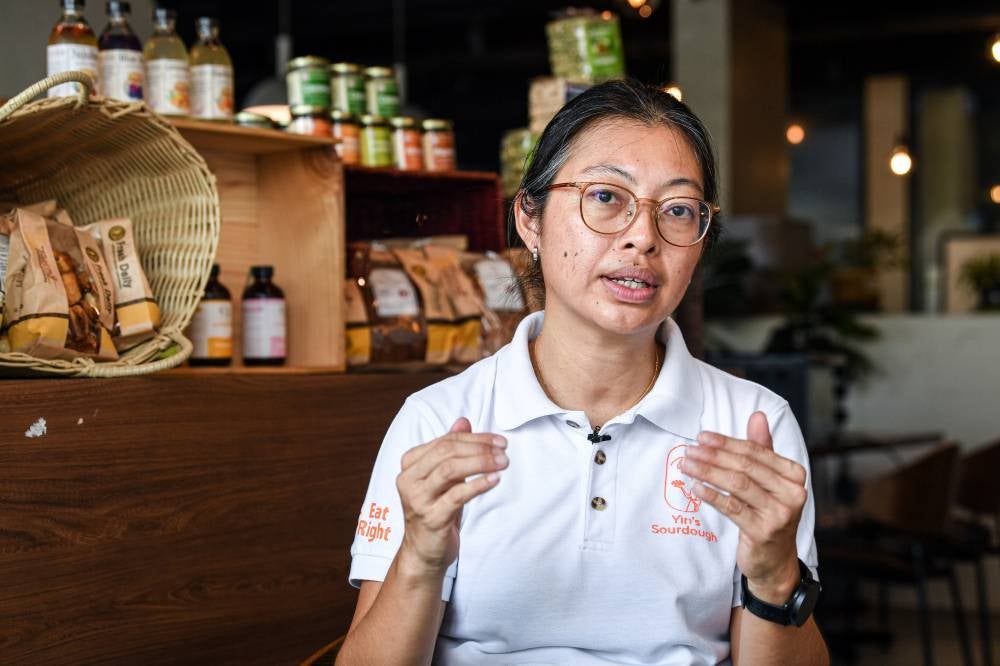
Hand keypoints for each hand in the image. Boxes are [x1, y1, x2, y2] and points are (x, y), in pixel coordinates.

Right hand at [395, 417, 507, 578]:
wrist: (424, 553)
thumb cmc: (436, 510)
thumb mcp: (443, 478)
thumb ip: (450, 449)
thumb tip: (463, 422)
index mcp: (410, 464)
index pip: (445, 441)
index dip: (475, 438)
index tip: (499, 440)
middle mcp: (409, 479)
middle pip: (446, 452)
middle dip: (479, 448)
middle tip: (504, 451)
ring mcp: (417, 499)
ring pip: (450, 470)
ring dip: (481, 463)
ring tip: (503, 462)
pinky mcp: (431, 518)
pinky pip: (457, 496)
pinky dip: (478, 485)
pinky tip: (494, 480)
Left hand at [680, 411, 806, 603]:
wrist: (774, 560)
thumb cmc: (768, 513)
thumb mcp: (769, 480)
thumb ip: (763, 448)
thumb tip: (758, 416)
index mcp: (794, 474)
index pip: (755, 451)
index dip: (726, 442)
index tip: (702, 436)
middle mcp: (792, 493)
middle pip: (745, 466)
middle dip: (713, 455)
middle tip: (689, 449)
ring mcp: (779, 513)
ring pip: (737, 484)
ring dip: (707, 471)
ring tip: (686, 464)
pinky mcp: (763, 531)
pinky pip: (731, 507)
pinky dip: (710, 494)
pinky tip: (693, 485)